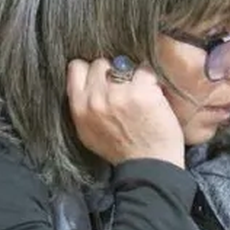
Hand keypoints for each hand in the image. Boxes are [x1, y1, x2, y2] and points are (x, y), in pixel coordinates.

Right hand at [67, 59, 183, 167]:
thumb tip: (85, 82)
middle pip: (100, 63)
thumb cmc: (121, 151)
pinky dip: (151, 81)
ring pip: (124, 64)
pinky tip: (153, 96)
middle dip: (113, 71)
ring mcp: (119, 94)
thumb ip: (83, 106)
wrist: (149, 165)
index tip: (101, 78)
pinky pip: (145, 71)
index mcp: (80, 108)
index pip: (76, 67)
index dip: (90, 70)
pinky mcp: (142, 92)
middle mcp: (96, 99)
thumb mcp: (88, 132)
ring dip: (133, 75)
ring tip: (140, 92)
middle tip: (124, 87)